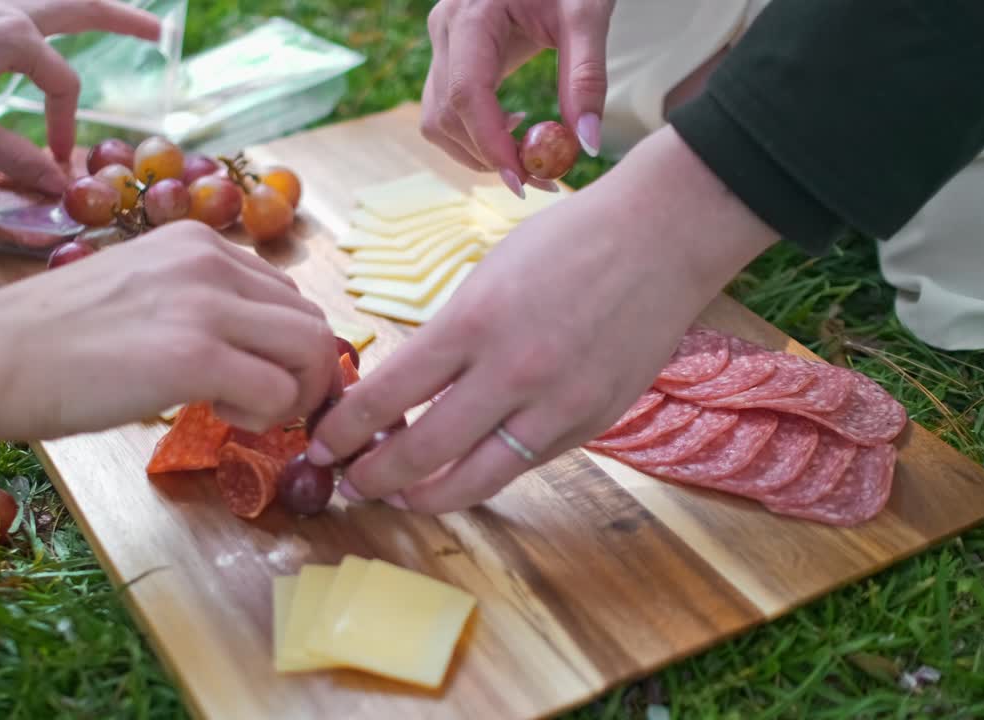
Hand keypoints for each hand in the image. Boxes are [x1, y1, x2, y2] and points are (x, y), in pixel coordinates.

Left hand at [0, 0, 159, 194]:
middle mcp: (11, 8)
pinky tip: (49, 22)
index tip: (57, 164)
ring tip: (119, 16)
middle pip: (83, 8)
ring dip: (88, 6)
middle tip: (160, 31)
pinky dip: (49, 8)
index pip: (64, 88)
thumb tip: (57, 184)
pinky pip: (25, 0)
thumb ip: (14, 156)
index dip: (66, 129)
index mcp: (16, 37)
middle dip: (124, 20)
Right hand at [0, 222, 338, 447]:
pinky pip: (279, 393)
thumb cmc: (44, 340)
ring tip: (242, 412)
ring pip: (311, 352)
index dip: (287, 346)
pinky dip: (266, 417)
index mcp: (194, 242)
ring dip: (293, 396)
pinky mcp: (195, 356)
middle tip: (267, 407)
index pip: (285, 293)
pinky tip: (220, 417)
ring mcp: (205, 305)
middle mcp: (209, 261)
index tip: (261, 377)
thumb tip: (239, 348)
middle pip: (311, 321)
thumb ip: (192, 304)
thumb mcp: (134, 293)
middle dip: (305, 374)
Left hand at [308, 126, 778, 512]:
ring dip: (425, 496)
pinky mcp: (590, 424)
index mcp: (472, 322)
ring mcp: (556, 406)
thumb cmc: (568, 241)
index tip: (322, 445)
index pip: (387, 396)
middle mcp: (511, 372)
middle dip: (374, 477)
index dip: (345, 431)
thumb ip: (448, 337)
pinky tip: (462, 471)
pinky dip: (484, 473)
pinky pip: (522, 464)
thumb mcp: (486, 275)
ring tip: (400, 496)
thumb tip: (406, 389)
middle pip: (422, 452)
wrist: (662, 237)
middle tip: (350, 484)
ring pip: (474, 481)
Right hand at [421, 0, 612, 195]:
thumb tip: (584, 144)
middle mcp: (445, 29)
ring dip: (478, 152)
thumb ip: (587, 77)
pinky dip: (475, 134)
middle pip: (444, 116)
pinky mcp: (450, 54)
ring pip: (437, 121)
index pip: (466, 94)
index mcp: (471, 14)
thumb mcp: (587, 14)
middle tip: (542, 179)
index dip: (489, 144)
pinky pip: (446, 109)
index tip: (523, 181)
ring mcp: (442, 42)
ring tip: (530, 159)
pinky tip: (514, 129)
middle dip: (488, 157)